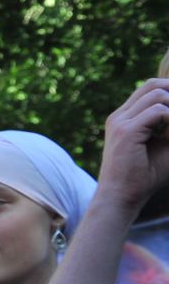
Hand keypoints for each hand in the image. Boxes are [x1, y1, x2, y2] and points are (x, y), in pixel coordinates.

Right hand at [96, 77, 168, 212]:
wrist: (122, 198)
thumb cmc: (144, 177)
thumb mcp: (165, 146)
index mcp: (124, 118)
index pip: (150, 90)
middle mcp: (119, 116)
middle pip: (152, 85)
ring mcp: (120, 122)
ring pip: (158, 95)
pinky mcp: (126, 131)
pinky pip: (159, 111)